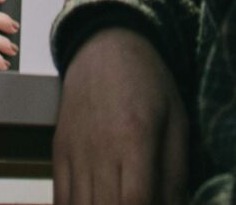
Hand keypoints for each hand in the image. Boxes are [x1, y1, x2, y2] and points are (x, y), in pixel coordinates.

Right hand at [54, 27, 187, 204]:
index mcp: (135, 138)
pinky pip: (61, 199)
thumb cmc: (149, 84)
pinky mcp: (59, 153)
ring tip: (118, 201)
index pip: (135, 200)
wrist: (105, 46)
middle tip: (139, 203)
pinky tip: (96, 204)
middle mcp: (100, 148)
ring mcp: (75, 152)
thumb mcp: (177, 122)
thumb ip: (176, 173)